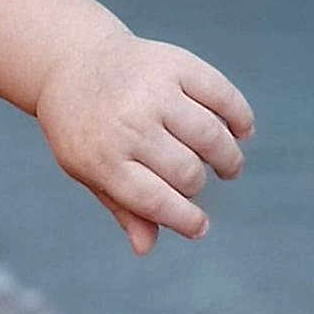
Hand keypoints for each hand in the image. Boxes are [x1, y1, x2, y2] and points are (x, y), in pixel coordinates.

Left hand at [34, 28, 254, 255]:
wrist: (73, 65)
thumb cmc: (84, 129)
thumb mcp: (88, 169)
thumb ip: (121, 206)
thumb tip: (146, 249)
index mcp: (101, 158)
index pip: (154, 200)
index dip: (184, 220)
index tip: (199, 228)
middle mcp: (128, 124)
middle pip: (186, 171)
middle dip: (198, 185)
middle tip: (198, 184)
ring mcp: (153, 92)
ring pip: (210, 136)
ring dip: (228, 158)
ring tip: (228, 166)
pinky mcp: (175, 64)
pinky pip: (223, 96)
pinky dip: (240, 119)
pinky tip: (240, 133)